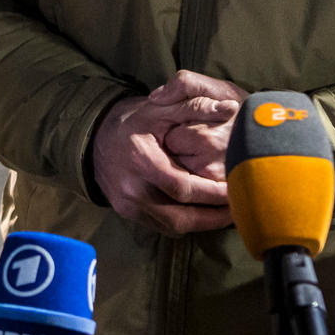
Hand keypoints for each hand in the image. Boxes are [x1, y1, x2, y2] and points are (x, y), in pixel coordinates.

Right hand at [90, 71, 246, 234]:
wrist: (95, 138)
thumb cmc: (133, 121)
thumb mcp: (161, 108)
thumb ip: (196, 107)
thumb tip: (230, 108)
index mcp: (141, 161)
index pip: (183, 187)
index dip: (212, 194)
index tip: (236, 191)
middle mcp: (131, 189)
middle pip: (180, 217)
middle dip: (213, 217)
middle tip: (239, 209)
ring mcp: (127, 205)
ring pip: (173, 227)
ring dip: (202, 223)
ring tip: (226, 214)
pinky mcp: (127, 213)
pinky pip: (162, 227)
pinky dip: (186, 223)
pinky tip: (203, 214)